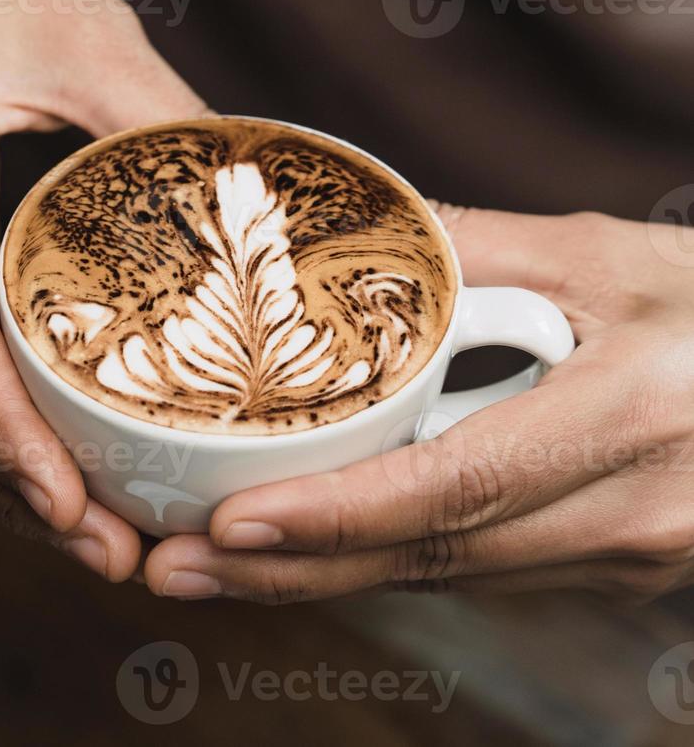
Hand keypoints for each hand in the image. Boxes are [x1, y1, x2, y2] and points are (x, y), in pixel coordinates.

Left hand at [144, 207, 693, 602]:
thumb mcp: (602, 255)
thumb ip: (467, 246)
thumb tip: (334, 230)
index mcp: (630, 417)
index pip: (457, 485)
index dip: (336, 514)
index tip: (229, 524)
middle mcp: (632, 511)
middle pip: (435, 556)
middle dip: (294, 572)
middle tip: (173, 569)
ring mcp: (630, 556)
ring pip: (451, 575)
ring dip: (328, 577)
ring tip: (213, 569)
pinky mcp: (616, 568)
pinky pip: (484, 569)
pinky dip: (391, 563)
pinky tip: (312, 555)